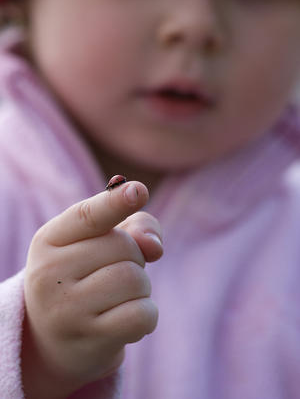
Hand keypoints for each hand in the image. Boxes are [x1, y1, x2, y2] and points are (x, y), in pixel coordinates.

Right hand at [22, 181, 162, 398]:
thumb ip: (134, 227)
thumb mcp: (99, 243)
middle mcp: (49, 272)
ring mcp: (66, 309)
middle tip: (113, 274)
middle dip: (134, 258)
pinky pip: (142, 315)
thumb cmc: (85, 277)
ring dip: (141, 288)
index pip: (87, 216)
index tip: (139, 191)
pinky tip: (125, 320)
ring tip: (118, 298)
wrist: (54, 336)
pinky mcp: (88, 339)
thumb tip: (154, 245)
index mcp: (49, 240)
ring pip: (135, 279)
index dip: (116, 202)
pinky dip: (146, 315)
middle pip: (125, 246)